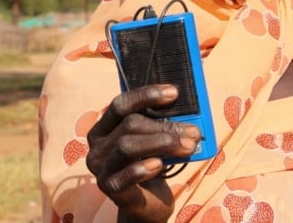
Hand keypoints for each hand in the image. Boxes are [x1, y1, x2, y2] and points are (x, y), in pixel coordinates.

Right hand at [86, 84, 200, 221]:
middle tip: (194, 130)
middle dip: (165, 125)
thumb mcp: (156, 137)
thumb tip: (189, 111)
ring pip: (128, 146)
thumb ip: (163, 123)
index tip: (174, 92)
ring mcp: (101, 167)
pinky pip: (125, 176)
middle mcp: (98, 144)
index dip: (146, 95)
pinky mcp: (109, 188)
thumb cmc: (151, 159)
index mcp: (106, 125)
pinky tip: (159, 164)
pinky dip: (143, 168)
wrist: (147, 199)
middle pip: (130, 124)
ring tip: (188, 146)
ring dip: (162, 143)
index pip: (121, 103)